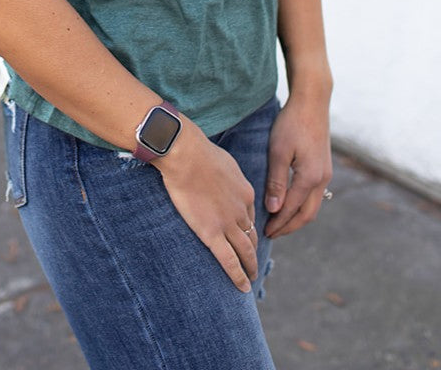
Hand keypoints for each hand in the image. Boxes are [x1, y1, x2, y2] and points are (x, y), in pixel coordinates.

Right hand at [156, 121, 258, 291]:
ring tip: (251, 278)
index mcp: (245, 192)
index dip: (249, 228)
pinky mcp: (212, 233)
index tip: (247, 237)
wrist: (187, 155)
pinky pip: (229, 261)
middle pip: (251, 236)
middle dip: (254, 251)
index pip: (250, 216)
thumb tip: (222, 177)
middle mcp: (242, 210)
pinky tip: (243, 287)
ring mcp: (228, 223)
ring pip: (244, 251)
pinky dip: (238, 276)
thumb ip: (227, 176)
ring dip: (250, 266)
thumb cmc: (199, 153)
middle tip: (254, 263)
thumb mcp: (223, 162)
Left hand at [264, 93, 331, 237]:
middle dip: (289, 226)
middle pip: (307, 215)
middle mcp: (322, 179)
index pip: (291, 210)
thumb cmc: (291, 123)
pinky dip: (302, 205)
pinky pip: (314, 195)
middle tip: (271, 234)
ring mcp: (325, 174)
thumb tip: (274, 209)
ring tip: (279, 223)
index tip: (264, 232)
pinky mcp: (324, 167)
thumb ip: (276, 182)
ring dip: (296, 217)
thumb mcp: (278, 151)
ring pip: (312, 206)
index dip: (278, 223)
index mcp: (310, 178)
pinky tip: (289, 204)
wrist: (312, 102)